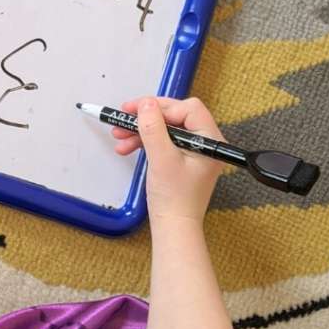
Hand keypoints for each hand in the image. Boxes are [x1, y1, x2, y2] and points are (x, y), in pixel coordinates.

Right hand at [112, 97, 224, 224]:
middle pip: (174, 115)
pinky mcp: (182, 157)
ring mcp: (194, 150)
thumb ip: (153, 127)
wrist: (173, 226)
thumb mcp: (161, 158)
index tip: (137, 112)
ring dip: (141, 129)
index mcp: (210, 140)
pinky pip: (162, 139)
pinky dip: (144, 140)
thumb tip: (146, 103)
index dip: (162, 108)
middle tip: (123, 117)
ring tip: (119, 135)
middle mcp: (205, 142)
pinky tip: (127, 146)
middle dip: (146, 118)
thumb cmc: (174, 197)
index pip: (187, 108)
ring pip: (165, 126)